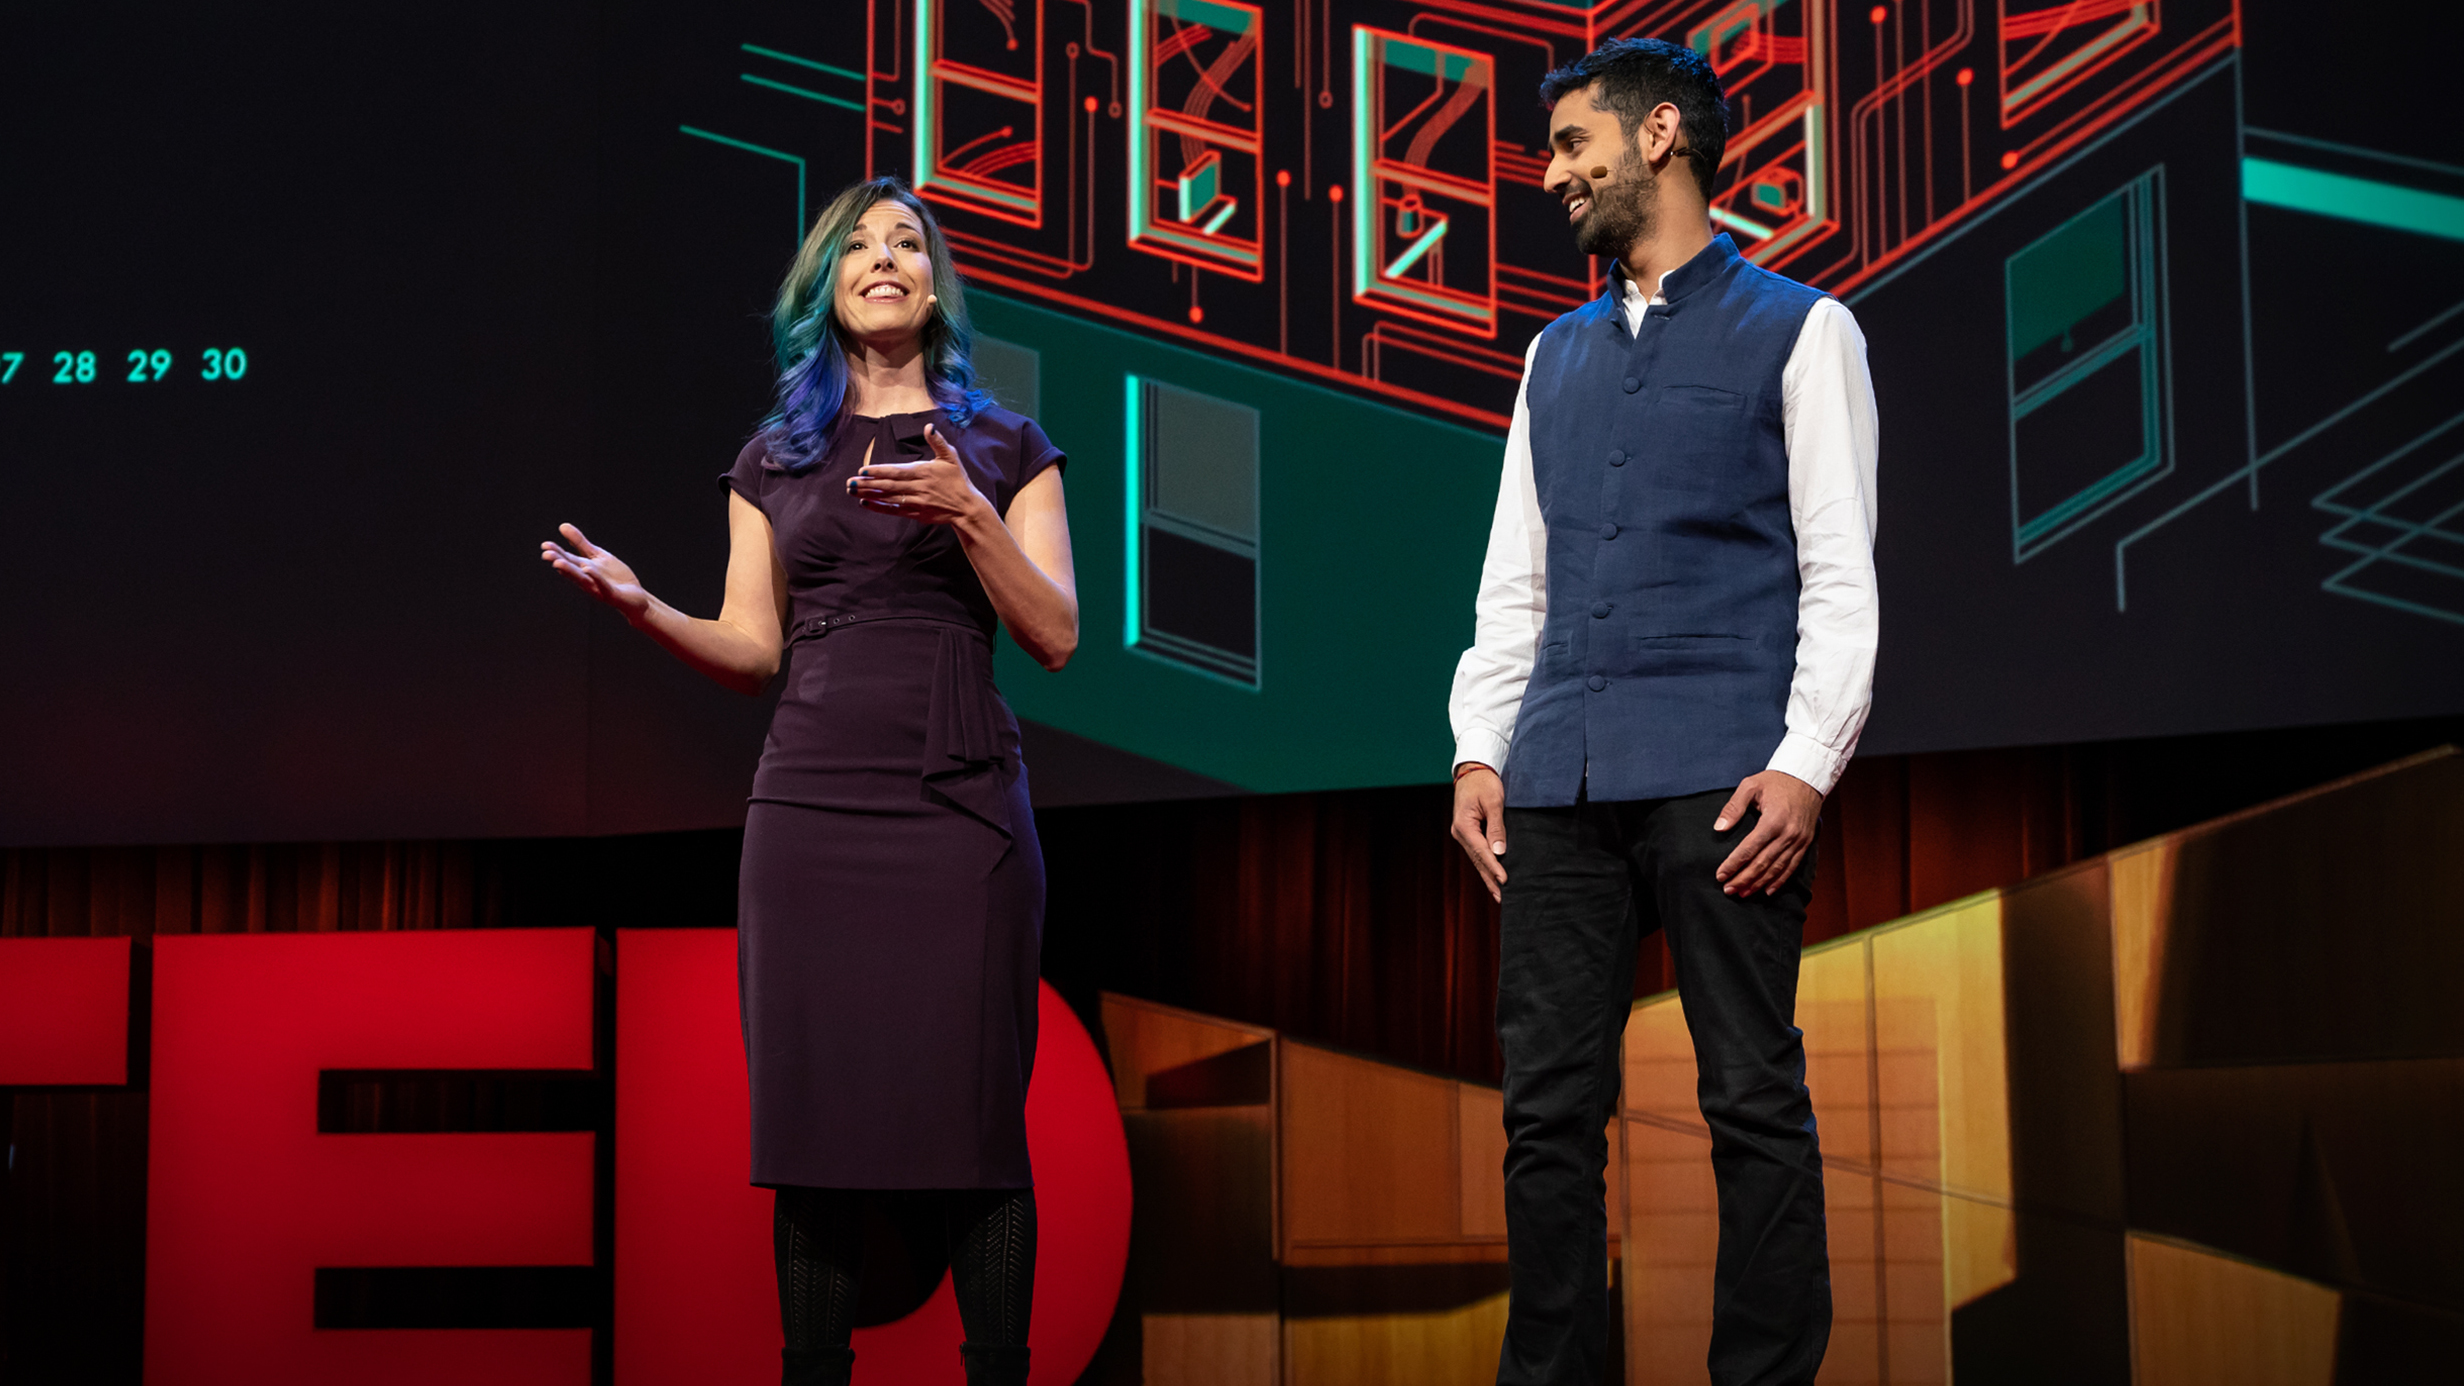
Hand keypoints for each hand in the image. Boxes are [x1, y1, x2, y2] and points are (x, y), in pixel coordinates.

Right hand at [539, 523, 651, 622]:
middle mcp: (588, 579)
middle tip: (546, 555)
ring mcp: (599, 588)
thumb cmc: (613, 577)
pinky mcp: (612, 594)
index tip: (545, 545)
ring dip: (570, 572)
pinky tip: (588, 568)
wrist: (635, 597)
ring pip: (582, 579)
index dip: (556, 553)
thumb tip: (562, 526)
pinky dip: (595, 578)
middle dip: (559, 562)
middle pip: (571, 570)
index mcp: (583, 569)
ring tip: (558, 563)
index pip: (568, 559)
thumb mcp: (596, 555)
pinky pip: (603, 586)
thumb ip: (580, 543)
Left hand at [847, 423, 991, 525]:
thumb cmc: (958, 480)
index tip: (863, 470)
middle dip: (868, 484)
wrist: (967, 507)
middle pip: (889, 485)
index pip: (897, 471)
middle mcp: (919, 487)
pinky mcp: (916, 513)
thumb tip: (929, 426)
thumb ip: (938, 442)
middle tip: (849, 482)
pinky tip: (866, 503)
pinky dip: (880, 507)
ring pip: (889, 497)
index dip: (879, 471)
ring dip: (869, 494)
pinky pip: (894, 510)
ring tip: (852, 491)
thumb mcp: (951, 457)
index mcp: (924, 472)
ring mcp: (917, 502)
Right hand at [1449, 764, 1508, 902]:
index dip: (1494, 867)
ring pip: (1476, 858)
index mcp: (1464, 826)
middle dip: (1489, 879)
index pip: (1482, 851)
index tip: (1505, 880)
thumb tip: (1500, 851)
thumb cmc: (1483, 783)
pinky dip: (1485, 864)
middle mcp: (1460, 833)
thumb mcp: (1493, 802)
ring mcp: (1462, 834)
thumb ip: (1497, 827)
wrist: (1472, 770)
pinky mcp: (1468, 832)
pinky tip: (1492, 874)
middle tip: (1501, 897)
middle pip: (1477, 860)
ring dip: (1487, 875)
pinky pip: (1477, 852)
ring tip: (1498, 892)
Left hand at [1713, 770, 1821, 896]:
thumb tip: (1719, 828)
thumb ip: (1734, 807)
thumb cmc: (1776, 781)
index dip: (1734, 864)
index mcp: (1773, 820)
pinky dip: (1780, 880)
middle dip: (1744, 879)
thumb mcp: (1751, 785)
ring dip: (1759, 883)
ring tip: (1743, 893)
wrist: (1807, 778)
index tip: (1720, 875)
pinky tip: (1767, 890)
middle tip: (1728, 890)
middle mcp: (1788, 834)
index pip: (1749, 848)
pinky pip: (1792, 866)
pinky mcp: (1805, 843)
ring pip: (1777, 868)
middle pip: (1762, 863)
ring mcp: (1799, 840)